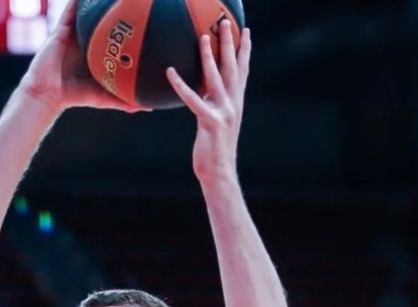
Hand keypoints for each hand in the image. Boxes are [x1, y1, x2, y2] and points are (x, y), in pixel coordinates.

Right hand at [22, 0, 145, 113]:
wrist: (48, 93)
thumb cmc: (73, 96)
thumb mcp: (102, 97)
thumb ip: (123, 101)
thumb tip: (147, 109)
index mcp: (96, 52)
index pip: (113, 35)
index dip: (124, 25)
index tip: (139, 16)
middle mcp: (85, 40)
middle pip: (102, 19)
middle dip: (112, 8)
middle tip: (128, 1)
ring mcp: (73, 33)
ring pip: (87, 11)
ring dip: (94, 1)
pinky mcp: (61, 28)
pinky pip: (71, 8)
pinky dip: (79, 0)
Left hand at [166, 21, 249, 183]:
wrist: (219, 173)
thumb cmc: (214, 151)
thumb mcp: (216, 124)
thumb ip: (213, 107)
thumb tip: (204, 95)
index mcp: (235, 103)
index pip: (243, 72)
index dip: (245, 51)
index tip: (247, 32)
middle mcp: (233, 104)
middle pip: (233, 67)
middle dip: (231, 43)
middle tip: (227, 22)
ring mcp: (223, 112)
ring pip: (216, 78)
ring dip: (209, 56)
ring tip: (203, 36)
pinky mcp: (210, 122)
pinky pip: (193, 99)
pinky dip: (181, 85)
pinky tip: (170, 72)